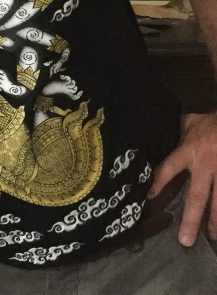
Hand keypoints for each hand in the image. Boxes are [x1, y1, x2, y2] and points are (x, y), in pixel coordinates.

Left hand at [0, 68, 26, 96]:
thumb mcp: (8, 79)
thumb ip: (3, 77)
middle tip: (0, 82)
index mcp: (7, 74)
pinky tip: (1, 89)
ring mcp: (4, 81)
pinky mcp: (2, 85)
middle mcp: (5, 77)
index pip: (0, 70)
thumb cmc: (11, 84)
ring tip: (1, 86)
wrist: (15, 89)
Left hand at [149, 111, 216, 244]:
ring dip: (216, 220)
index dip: (158, 183)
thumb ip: (176, 134)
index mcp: (189, 150)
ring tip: (213, 237)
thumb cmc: (210, 120)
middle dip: (192, 219)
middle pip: (198, 195)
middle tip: (186, 240)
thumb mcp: (190, 122)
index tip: (149, 199)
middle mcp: (206, 164)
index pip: (168, 168)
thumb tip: (155, 137)